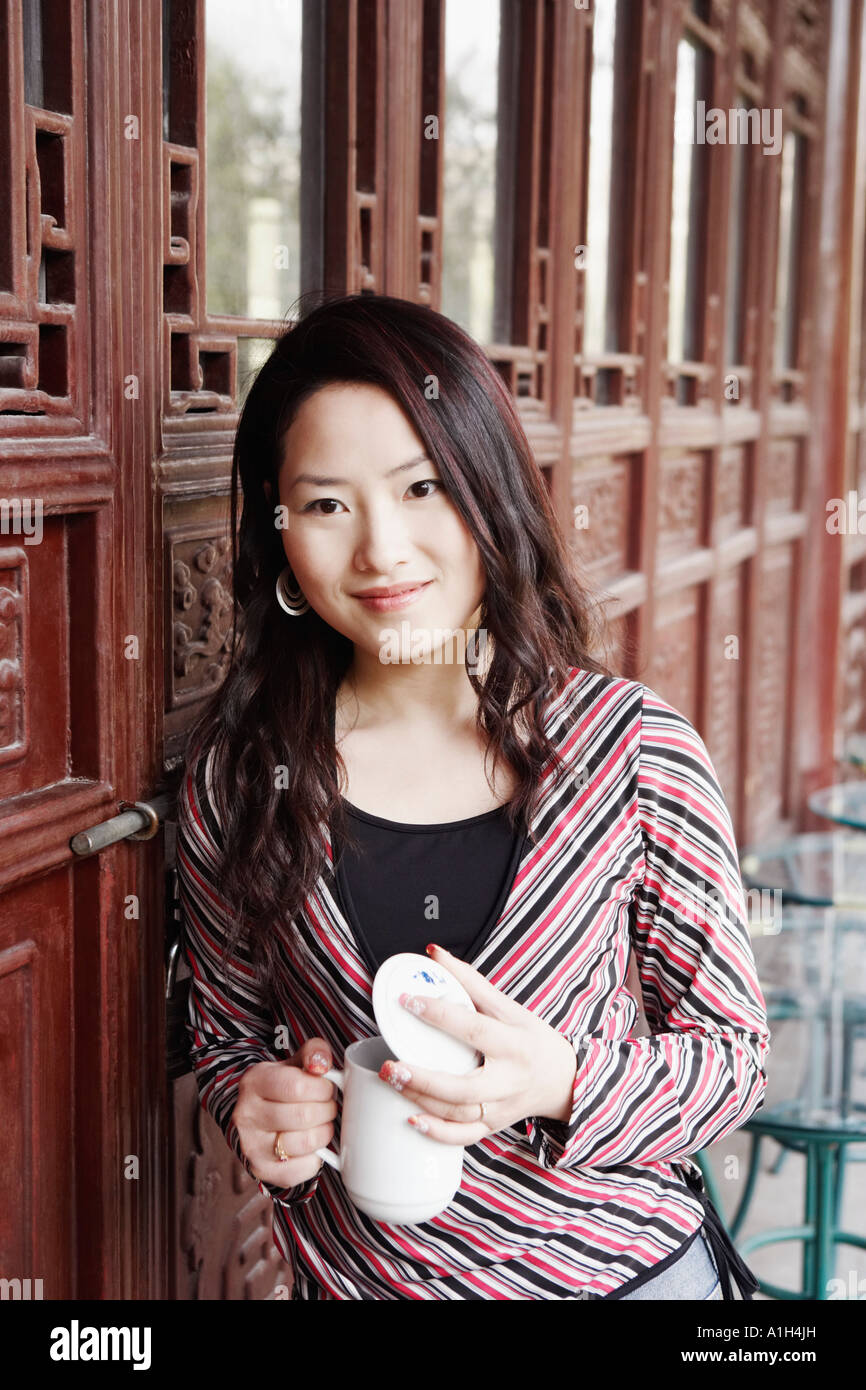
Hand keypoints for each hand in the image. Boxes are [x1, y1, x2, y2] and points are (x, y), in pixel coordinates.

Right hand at [233, 1037, 337, 1187]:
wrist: (253, 1118)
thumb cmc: (280, 1089)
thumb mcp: (293, 1063)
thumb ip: (313, 1053)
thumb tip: (321, 1063)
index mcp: (254, 1082)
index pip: (297, 1086)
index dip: (322, 1088)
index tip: (325, 1088)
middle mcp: (247, 1116)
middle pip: (304, 1116)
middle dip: (327, 1110)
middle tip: (326, 1107)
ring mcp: (252, 1147)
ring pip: (306, 1143)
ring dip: (324, 1133)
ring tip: (319, 1124)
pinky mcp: (263, 1171)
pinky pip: (304, 1168)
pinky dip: (316, 1158)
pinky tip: (309, 1145)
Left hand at [376, 944, 577, 1144]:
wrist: (563, 1080)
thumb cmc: (532, 1039)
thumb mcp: (509, 1007)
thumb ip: (470, 982)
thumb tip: (435, 954)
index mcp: (514, 1043)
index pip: (474, 1029)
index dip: (440, 1015)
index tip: (407, 1002)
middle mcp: (509, 1079)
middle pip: (464, 1086)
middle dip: (424, 1079)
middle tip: (390, 1064)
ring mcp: (501, 1107)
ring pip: (459, 1113)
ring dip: (422, 1100)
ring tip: (392, 1081)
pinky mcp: (493, 1124)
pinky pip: (464, 1136)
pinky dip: (438, 1133)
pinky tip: (412, 1120)